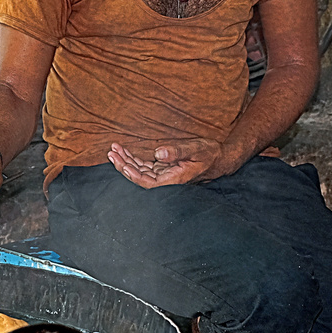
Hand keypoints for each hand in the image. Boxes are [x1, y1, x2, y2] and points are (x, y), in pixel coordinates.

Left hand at [107, 139, 227, 187]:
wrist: (219, 157)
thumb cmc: (209, 153)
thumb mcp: (195, 148)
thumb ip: (177, 151)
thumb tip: (158, 153)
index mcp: (175, 179)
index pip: (149, 183)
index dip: (134, 176)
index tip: (124, 166)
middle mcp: (167, 180)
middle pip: (140, 178)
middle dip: (124, 166)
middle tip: (112, 153)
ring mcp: (164, 175)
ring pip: (140, 171)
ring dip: (126, 161)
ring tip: (114, 149)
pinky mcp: (163, 169)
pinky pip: (145, 166)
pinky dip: (133, 159)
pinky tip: (123, 151)